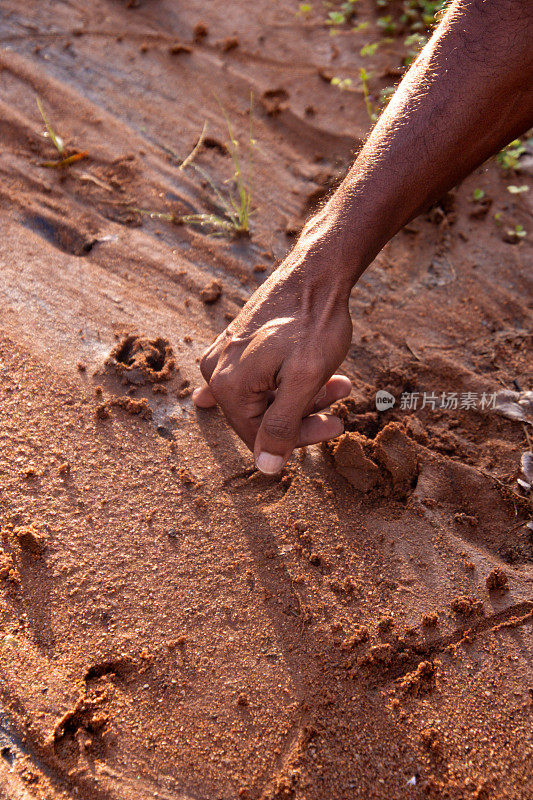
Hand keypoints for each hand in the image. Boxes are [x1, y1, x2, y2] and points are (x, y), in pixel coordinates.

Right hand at [193, 241, 353, 473]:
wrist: (316, 271)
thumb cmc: (314, 323)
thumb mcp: (305, 381)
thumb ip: (283, 426)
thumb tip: (265, 468)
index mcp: (228, 385)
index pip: (259, 437)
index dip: (300, 439)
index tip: (335, 425)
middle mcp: (216, 371)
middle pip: (261, 417)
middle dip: (305, 414)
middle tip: (341, 402)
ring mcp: (225, 354)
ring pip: (266, 395)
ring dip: (304, 397)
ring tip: (340, 384)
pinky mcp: (237, 343)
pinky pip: (261, 377)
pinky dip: (288, 382)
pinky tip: (292, 389)